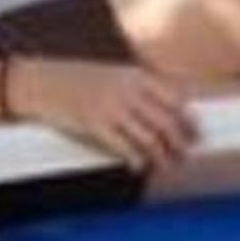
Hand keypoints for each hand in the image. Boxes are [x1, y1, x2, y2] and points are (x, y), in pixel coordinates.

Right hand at [10, 59, 197, 173]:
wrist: (42, 81)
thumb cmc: (77, 78)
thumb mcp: (113, 73)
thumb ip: (137, 87)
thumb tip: (163, 108)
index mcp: (134, 75)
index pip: (174, 97)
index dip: (189, 117)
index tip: (197, 130)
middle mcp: (128, 90)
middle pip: (167, 120)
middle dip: (182, 140)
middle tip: (188, 153)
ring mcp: (112, 108)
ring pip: (150, 138)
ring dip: (164, 156)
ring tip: (170, 165)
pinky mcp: (96, 126)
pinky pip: (125, 148)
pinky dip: (137, 160)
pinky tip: (140, 166)